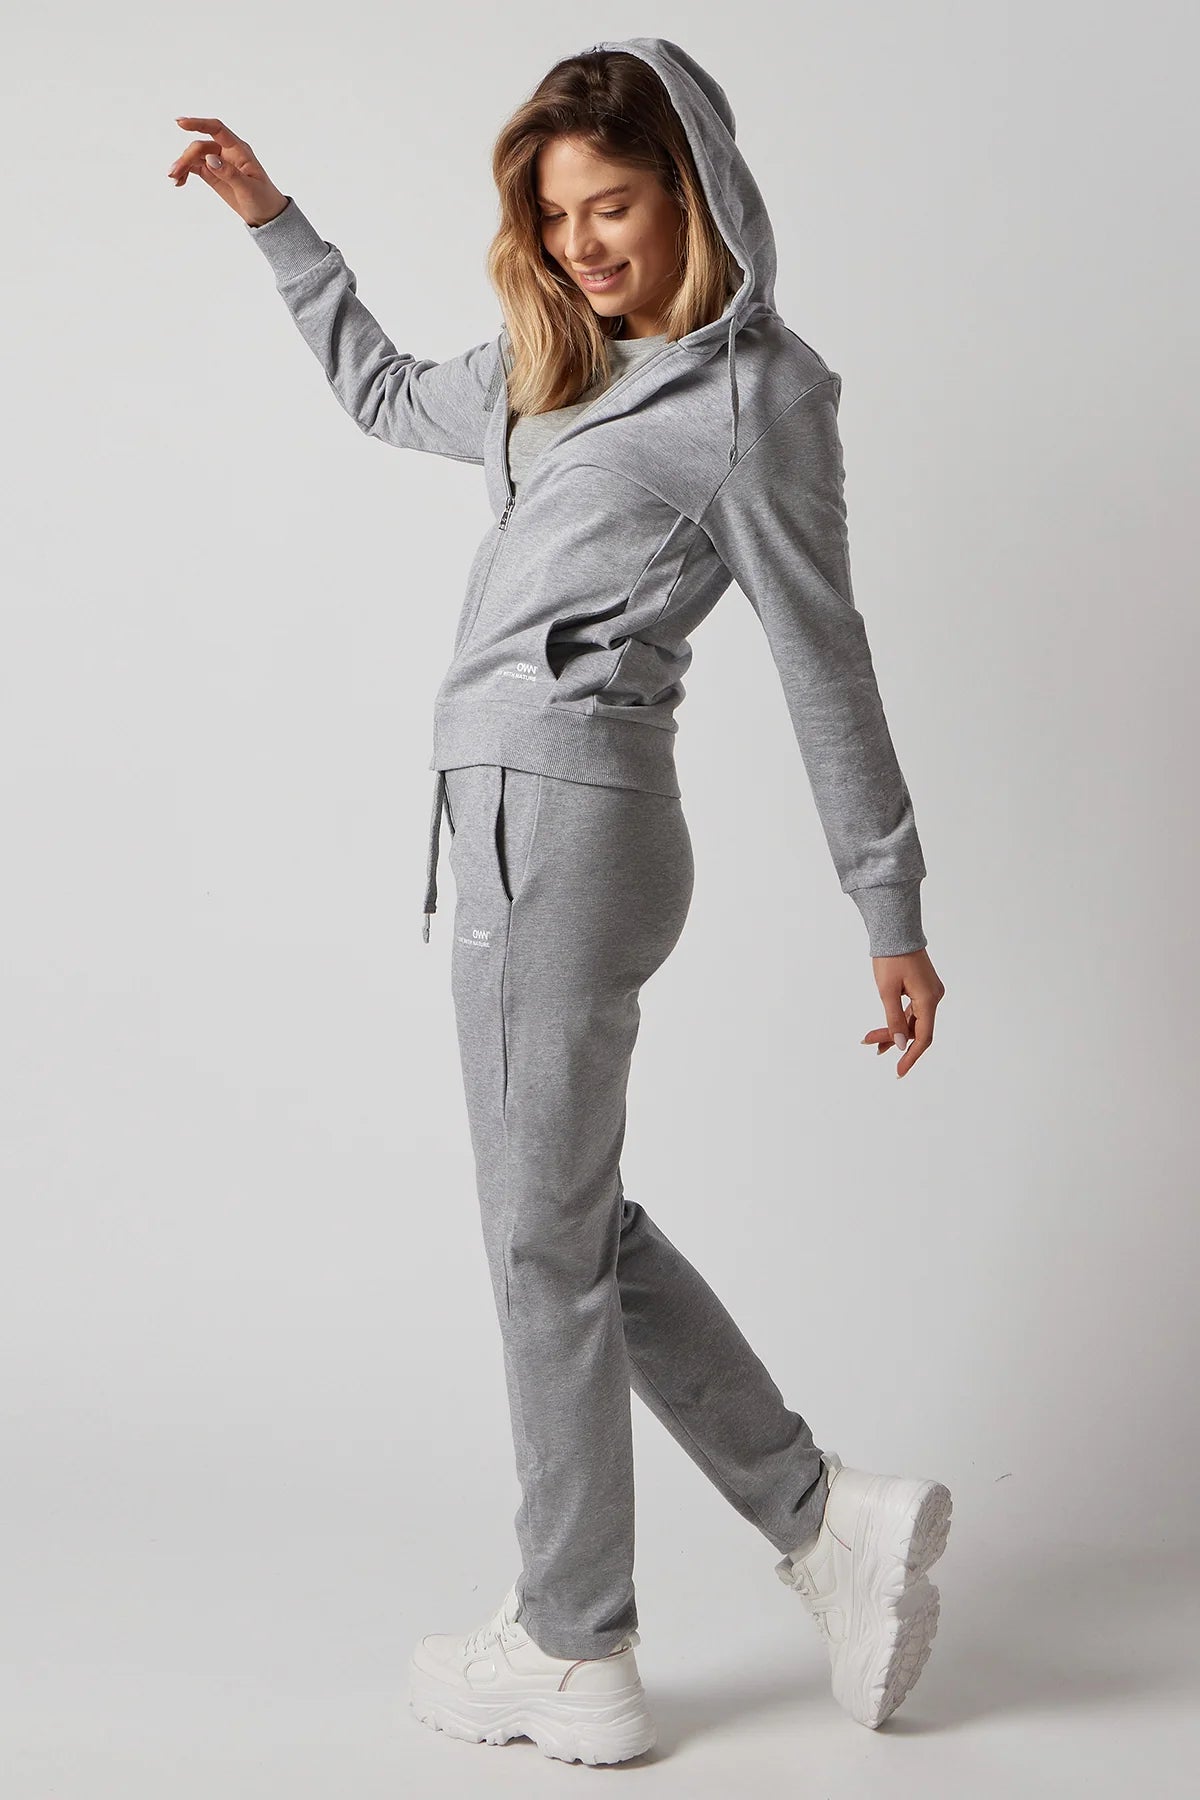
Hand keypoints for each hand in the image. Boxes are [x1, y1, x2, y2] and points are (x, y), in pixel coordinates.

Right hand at [167, 117, 288, 226]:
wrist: (266, 215)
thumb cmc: (263, 199)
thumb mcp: (249, 189)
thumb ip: (230, 173)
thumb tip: (210, 159)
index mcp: (239, 150)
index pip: (217, 129)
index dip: (199, 124)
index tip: (181, 123)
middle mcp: (226, 152)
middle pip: (201, 147)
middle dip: (186, 157)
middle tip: (174, 173)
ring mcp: (218, 162)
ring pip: (195, 156)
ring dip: (182, 165)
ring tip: (174, 179)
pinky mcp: (212, 173)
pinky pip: (194, 167)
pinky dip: (185, 173)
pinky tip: (179, 182)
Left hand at [861, 946, 944, 1077]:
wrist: (896, 930)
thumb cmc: (890, 958)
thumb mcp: (887, 990)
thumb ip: (893, 1019)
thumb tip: (899, 1044)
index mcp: (928, 999)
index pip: (923, 1037)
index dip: (911, 1056)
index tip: (899, 1071)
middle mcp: (933, 997)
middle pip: (916, 1029)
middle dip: (893, 1039)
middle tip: (869, 1045)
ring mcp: (930, 992)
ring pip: (913, 1021)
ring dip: (894, 1030)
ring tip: (871, 1041)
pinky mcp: (923, 988)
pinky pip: (913, 1011)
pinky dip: (899, 1020)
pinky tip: (884, 1030)